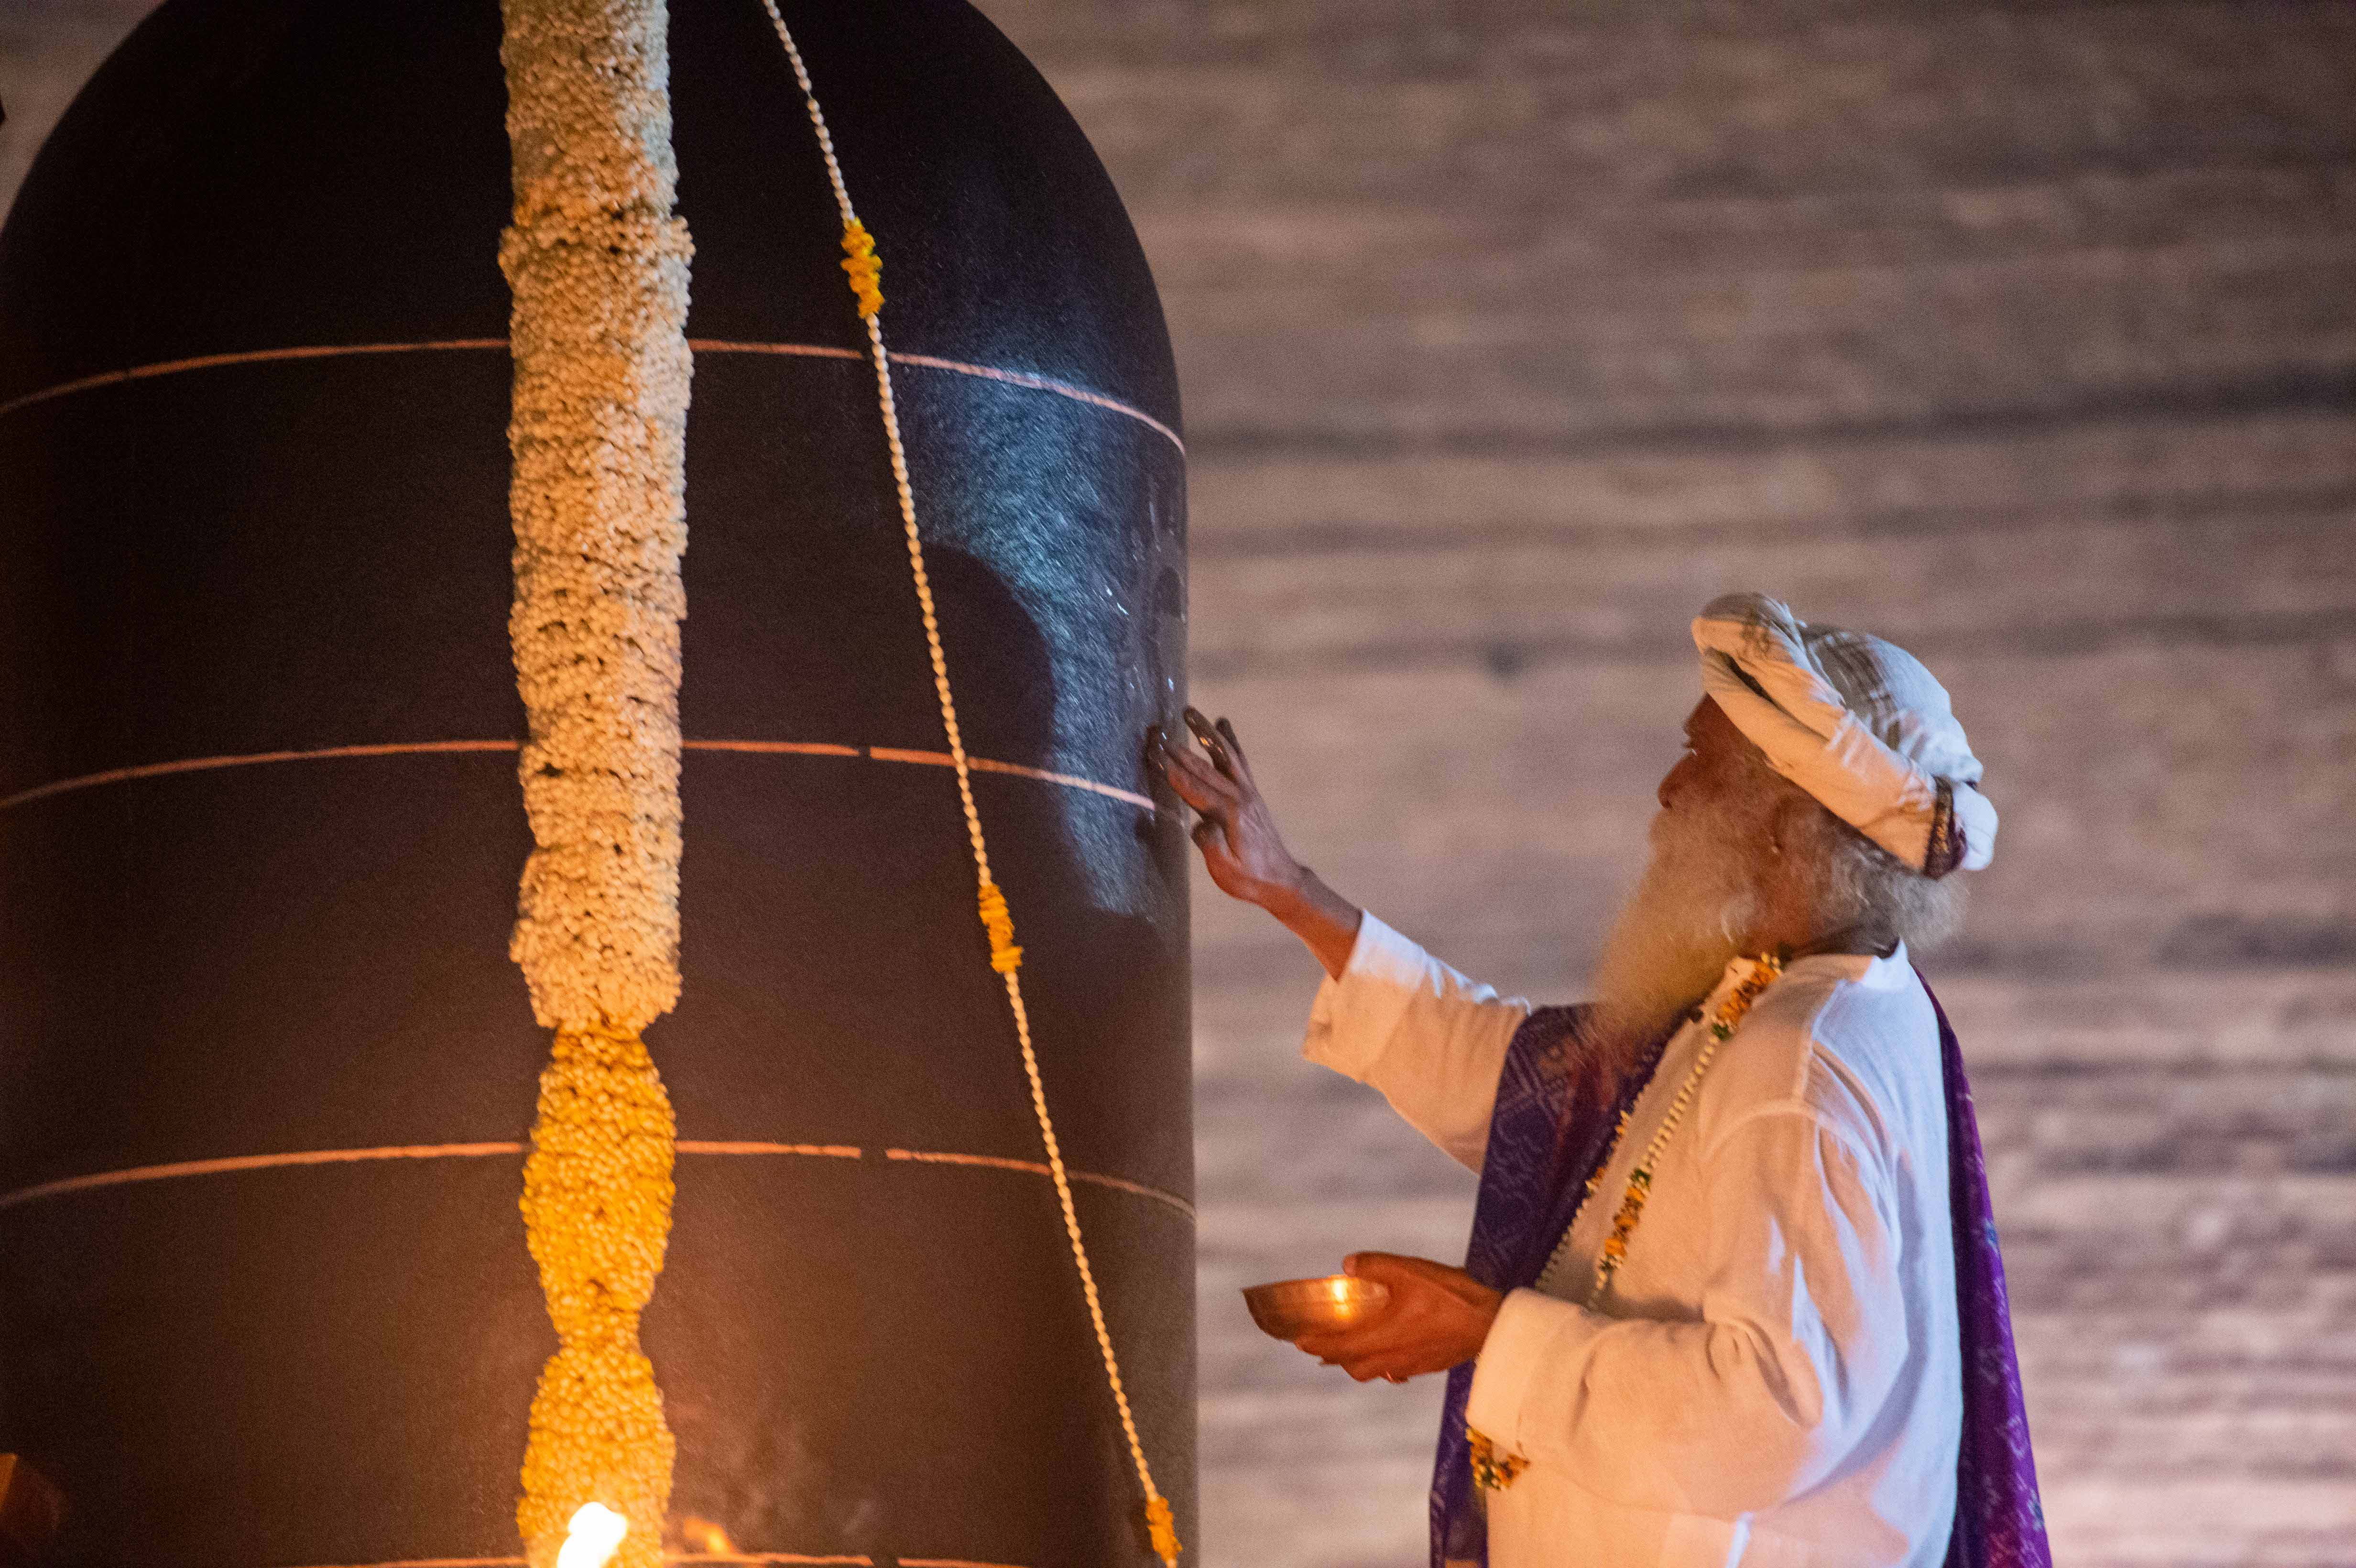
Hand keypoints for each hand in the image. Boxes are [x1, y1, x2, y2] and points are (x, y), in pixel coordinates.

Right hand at [1147, 708, 1305, 910]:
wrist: (1280, 879)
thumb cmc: (1249, 879)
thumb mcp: (1226, 871)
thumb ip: (1211, 846)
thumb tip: (1199, 825)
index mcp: (1230, 814)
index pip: (1195, 788)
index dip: (1173, 771)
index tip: (1155, 753)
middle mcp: (1240, 796)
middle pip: (1204, 767)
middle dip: (1178, 749)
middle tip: (1157, 732)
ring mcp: (1247, 791)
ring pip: (1224, 754)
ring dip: (1205, 732)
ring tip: (1189, 711)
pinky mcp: (1250, 792)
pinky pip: (1239, 759)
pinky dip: (1230, 740)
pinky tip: (1222, 723)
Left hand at [1290, 1253, 1503, 1383]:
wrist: (1492, 1325)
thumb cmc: (1450, 1297)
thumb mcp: (1409, 1271)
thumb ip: (1375, 1266)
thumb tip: (1347, 1264)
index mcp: (1382, 1338)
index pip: (1339, 1347)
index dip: (1316, 1344)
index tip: (1298, 1341)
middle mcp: (1392, 1359)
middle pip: (1354, 1366)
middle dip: (1334, 1356)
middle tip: (1321, 1343)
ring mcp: (1411, 1366)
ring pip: (1374, 1371)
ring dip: (1357, 1360)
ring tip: (1351, 1346)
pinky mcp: (1428, 1365)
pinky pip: (1395, 1371)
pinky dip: (1382, 1362)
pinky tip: (1389, 1350)